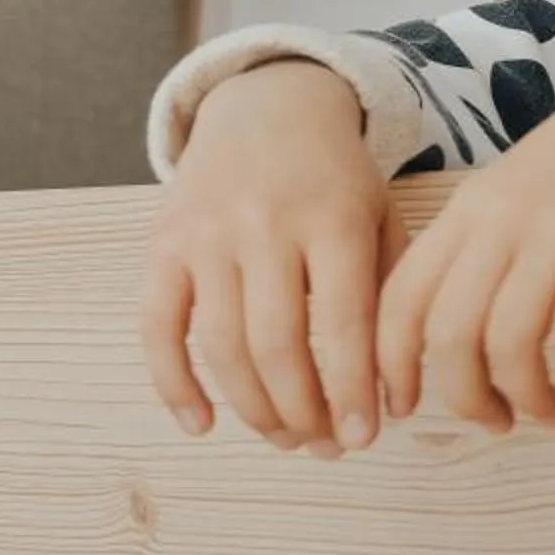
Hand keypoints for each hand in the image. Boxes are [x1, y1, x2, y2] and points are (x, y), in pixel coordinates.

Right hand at [142, 60, 400, 452]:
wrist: (265, 108)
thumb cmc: (337, 179)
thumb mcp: (381, 215)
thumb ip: (392, 293)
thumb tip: (397, 392)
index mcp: (333, 219)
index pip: (345, 323)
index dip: (354, 389)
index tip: (366, 436)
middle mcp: (265, 226)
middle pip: (278, 345)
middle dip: (304, 411)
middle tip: (325, 446)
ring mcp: (206, 236)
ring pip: (222, 345)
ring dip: (253, 408)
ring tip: (286, 438)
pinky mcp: (161, 246)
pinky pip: (157, 328)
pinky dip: (174, 384)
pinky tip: (202, 425)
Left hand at [375, 33, 554, 435]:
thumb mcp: (536, 183)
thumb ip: (502, 239)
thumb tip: (483, 318)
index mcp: (473, 205)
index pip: (400, 296)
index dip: (389, 363)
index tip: (402, 405)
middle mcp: (501, 219)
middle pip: (447, 334)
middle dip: (465, 398)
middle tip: (498, 424)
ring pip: (508, 345)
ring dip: (528, 400)